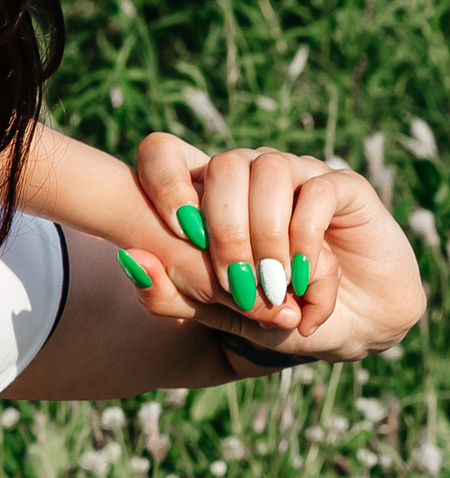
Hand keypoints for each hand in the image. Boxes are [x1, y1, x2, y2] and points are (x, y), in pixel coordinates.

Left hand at [116, 133, 424, 364]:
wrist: (347, 327)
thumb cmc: (271, 313)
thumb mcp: (213, 312)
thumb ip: (166, 294)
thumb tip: (129, 259)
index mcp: (205, 193)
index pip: (163, 151)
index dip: (162, 180)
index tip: (178, 231)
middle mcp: (249, 173)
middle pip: (222, 164)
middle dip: (224, 230)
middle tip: (236, 283)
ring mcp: (297, 173)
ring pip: (269, 170)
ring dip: (267, 236)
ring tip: (274, 287)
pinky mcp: (343, 186)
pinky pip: (317, 192)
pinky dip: (306, 240)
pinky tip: (305, 280)